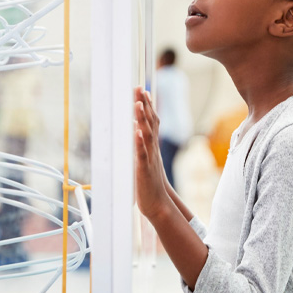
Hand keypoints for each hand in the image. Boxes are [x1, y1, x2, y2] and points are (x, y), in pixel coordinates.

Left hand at [134, 87, 171, 221]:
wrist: (158, 204)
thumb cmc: (149, 182)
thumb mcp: (145, 160)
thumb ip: (141, 145)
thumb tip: (134, 129)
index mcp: (152, 146)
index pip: (151, 122)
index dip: (147, 106)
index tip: (142, 90)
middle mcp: (152, 149)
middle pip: (150, 123)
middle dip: (145, 105)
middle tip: (140, 88)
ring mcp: (149, 158)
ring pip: (146, 135)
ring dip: (143, 119)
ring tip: (139, 104)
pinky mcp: (144, 169)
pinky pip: (142, 154)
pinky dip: (139, 143)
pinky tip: (136, 132)